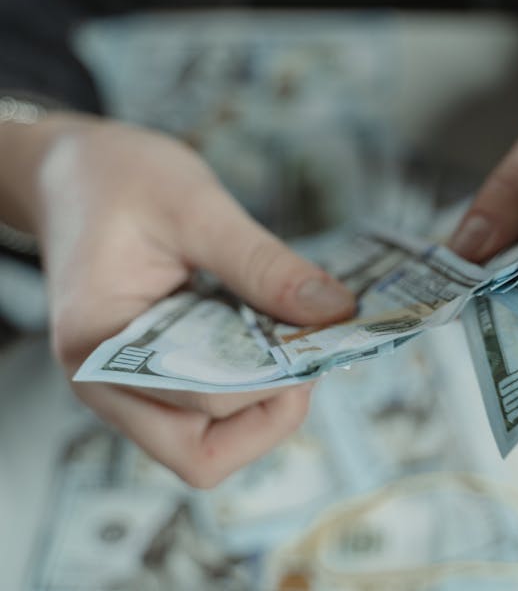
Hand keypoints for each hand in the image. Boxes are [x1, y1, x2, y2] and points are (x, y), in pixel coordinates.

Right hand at [8, 113, 354, 486]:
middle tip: (311, 350)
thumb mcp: (197, 208)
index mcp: (98, 345)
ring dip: (262, 406)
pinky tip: (270, 340)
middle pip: (201, 454)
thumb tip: (334, 311)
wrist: (74, 172)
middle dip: (271, 411)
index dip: (274, 379)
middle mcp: (104, 382)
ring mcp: (126, 385)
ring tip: (292, 345)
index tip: (322, 337)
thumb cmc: (120, 180)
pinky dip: (248, 389)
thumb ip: (263, 264)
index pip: (202, 401)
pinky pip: (205, 412)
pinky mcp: (151, 374)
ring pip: (206, 444)